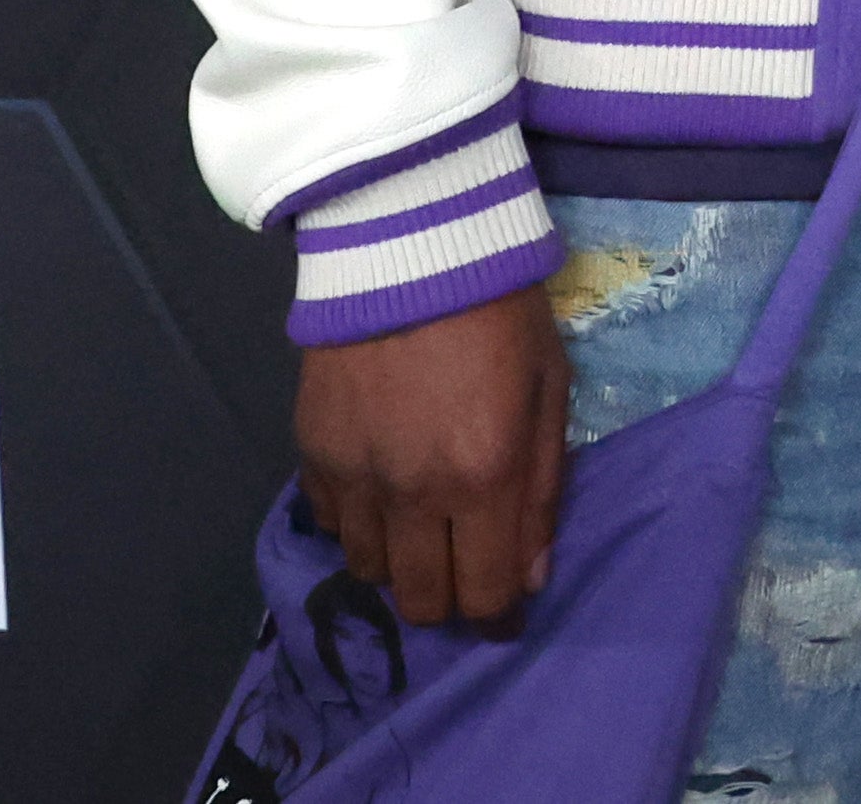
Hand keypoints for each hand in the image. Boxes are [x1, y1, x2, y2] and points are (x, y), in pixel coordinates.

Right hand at [295, 288, 568, 630]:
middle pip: (421, 599)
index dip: (497, 618)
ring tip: (420, 526)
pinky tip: (379, 491)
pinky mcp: (312, 450)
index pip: (484, 595)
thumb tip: (527, 578)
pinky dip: (356, 522)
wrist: (410, 241)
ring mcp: (356, 474)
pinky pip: (329, 522)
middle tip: (463, 566)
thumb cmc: (500, 310)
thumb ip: (542, 490)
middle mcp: (414, 491)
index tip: (503, 613)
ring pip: (369, 569)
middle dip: (448, 598)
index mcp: (485, 476)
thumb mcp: (548, 390)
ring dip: (399, 562)